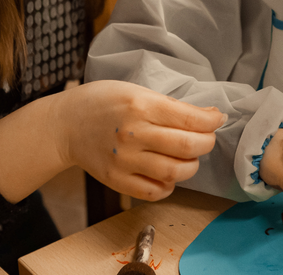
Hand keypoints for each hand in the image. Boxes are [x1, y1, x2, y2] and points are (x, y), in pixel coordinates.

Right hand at [55, 80, 224, 200]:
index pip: (190, 120)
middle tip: (205, 139)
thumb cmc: (101, 102)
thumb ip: (170, 106)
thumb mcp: (136, 91)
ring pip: (174, 172)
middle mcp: (132, 135)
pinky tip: (168, 174)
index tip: (217, 120)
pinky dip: (169, 186)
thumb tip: (208, 117)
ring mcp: (124, 161)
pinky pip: (154, 192)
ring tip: (188, 157)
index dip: (211, 122)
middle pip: (187, 147)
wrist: (65, 125)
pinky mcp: (116, 180)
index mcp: (140, 106)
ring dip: (191, 166)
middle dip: (206, 143)